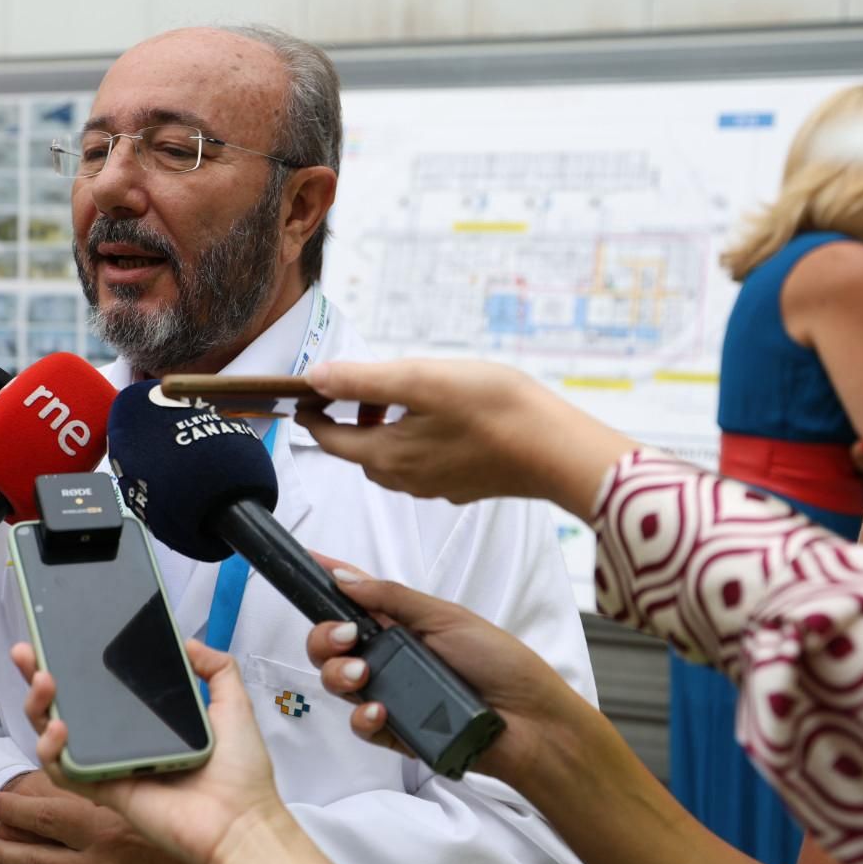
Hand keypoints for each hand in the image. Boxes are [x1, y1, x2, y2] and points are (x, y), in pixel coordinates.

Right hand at [13, 639, 285, 863]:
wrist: (240, 822)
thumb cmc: (240, 771)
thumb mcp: (232, 704)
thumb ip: (216, 668)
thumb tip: (187, 641)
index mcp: (147, 721)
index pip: (99, 687)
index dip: (74, 664)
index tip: (56, 637)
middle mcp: (121, 742)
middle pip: (65, 706)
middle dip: (37, 678)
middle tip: (27, 654)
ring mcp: (109, 766)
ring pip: (53, 736)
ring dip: (38, 707)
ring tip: (44, 680)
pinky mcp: (103, 790)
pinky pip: (63, 772)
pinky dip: (51, 750)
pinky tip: (60, 727)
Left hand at [298, 359, 637, 515]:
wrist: (559, 449)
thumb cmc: (494, 410)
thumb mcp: (422, 380)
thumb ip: (363, 381)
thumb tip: (314, 378)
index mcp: (388, 455)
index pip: (330, 439)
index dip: (312, 415)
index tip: (303, 396)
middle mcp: (406, 479)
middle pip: (359, 451)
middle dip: (351, 420)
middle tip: (362, 387)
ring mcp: (436, 486)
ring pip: (392, 459)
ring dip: (385, 430)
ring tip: (405, 398)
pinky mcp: (464, 484)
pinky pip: (424, 464)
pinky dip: (417, 440)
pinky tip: (443, 418)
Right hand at [305, 563, 590, 785]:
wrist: (531, 723)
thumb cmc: (501, 664)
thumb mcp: (447, 617)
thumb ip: (393, 598)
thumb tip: (345, 577)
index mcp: (403, 624)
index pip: (355, 598)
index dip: (328, 580)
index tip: (306, 561)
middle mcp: (391, 657)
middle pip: (332, 643)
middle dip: (324, 638)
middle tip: (346, 638)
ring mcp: (391, 694)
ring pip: (337, 682)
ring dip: (338, 675)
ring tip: (361, 675)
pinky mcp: (397, 731)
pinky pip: (361, 724)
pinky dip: (363, 718)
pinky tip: (379, 711)